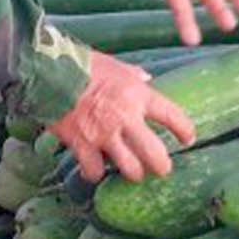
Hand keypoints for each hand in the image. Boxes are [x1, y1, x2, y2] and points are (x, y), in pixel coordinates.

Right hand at [48, 50, 195, 182]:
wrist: (49, 72)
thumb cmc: (83, 64)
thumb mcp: (115, 65)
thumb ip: (133, 74)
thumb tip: (145, 76)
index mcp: (138, 95)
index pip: (172, 115)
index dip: (184, 129)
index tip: (189, 138)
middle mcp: (126, 118)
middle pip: (155, 153)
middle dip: (162, 165)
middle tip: (163, 170)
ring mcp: (104, 134)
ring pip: (129, 168)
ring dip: (134, 174)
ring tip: (135, 175)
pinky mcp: (82, 144)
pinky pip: (94, 170)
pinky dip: (94, 173)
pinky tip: (95, 172)